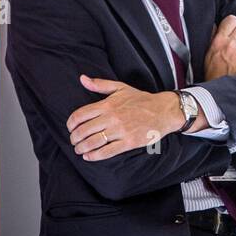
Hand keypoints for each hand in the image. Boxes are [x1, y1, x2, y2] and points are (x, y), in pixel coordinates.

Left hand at [67, 75, 181, 160]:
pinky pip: (107, 151)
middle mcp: (112, 117)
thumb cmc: (142, 100)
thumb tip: (82, 78)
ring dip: (82, 148)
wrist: (164, 111)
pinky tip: (89, 156)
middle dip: (74, 138)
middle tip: (74, 141)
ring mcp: (121, 130)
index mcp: (108, 104)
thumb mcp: (121, 88)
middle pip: (84, 131)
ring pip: (93, 142)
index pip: (80, 115)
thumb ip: (100, 84)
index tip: (70, 128)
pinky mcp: (129, 142)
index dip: (71, 124)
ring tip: (80, 150)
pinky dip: (94, 156)